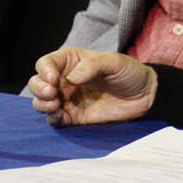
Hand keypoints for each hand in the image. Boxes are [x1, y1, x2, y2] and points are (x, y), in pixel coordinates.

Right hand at [28, 47, 157, 127]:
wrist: (145, 96)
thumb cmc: (129, 73)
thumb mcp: (114, 62)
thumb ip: (92, 66)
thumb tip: (71, 78)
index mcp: (71, 62)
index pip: (46, 63)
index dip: (44, 70)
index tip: (53, 78)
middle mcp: (65, 80)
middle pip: (38, 83)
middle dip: (38, 88)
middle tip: (52, 94)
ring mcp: (68, 100)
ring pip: (41, 102)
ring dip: (42, 104)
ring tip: (55, 105)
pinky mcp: (74, 117)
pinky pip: (54, 120)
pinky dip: (51, 119)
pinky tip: (59, 116)